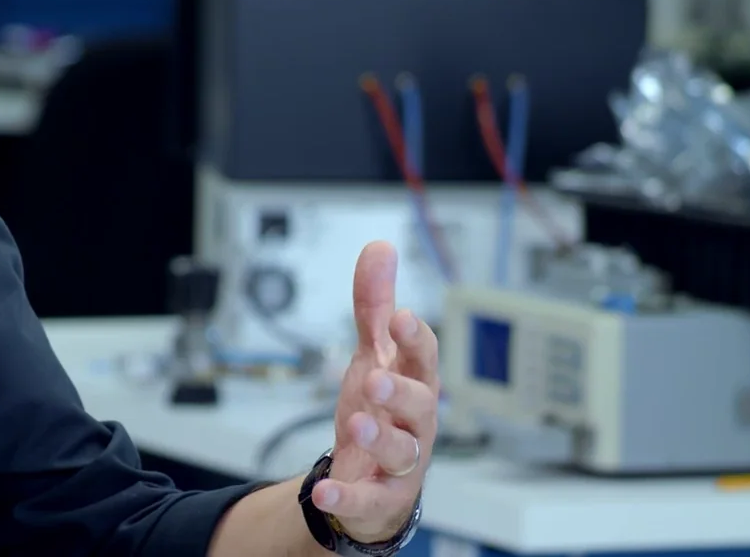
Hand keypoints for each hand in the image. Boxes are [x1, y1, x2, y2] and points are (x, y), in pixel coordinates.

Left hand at [310, 241, 439, 543]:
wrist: (372, 481)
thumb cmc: (381, 412)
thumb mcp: (372, 355)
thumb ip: (374, 306)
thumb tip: (380, 248)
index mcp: (413, 384)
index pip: (424, 358)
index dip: (415, 338)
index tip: (401, 317)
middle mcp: (414, 424)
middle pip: (421, 406)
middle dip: (400, 391)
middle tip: (374, 378)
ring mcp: (401, 464)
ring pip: (401, 452)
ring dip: (380, 437)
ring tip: (356, 422)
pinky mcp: (381, 499)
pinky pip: (369, 501)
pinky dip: (348, 496)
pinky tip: (325, 491)